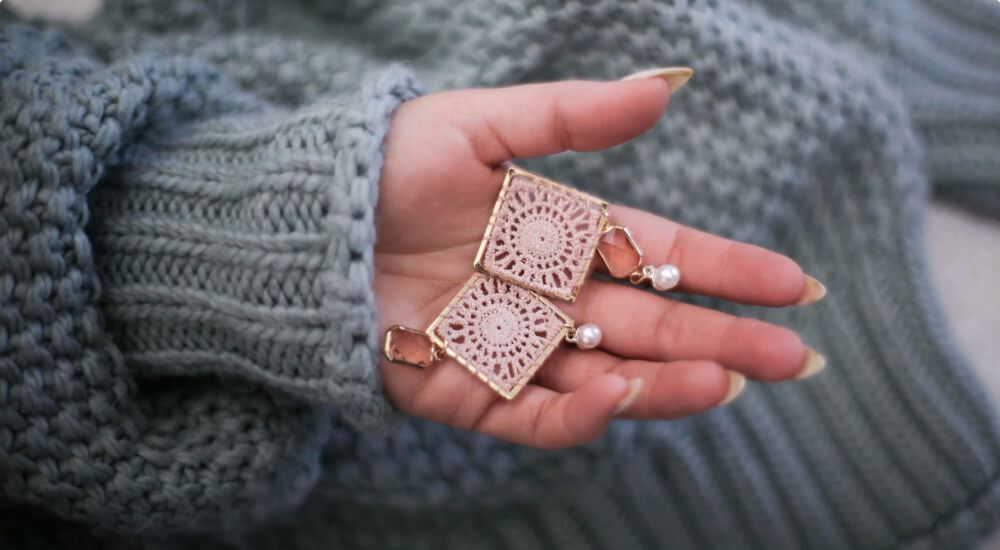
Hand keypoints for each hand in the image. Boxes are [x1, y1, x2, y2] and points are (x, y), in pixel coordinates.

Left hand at [374, 77, 823, 448]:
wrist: (303, 223)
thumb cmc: (387, 165)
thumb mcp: (481, 124)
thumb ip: (571, 116)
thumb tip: (667, 87)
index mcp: (562, 235)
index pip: (660, 256)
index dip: (725, 269)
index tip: (791, 282)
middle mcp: (549, 297)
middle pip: (650, 323)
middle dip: (722, 340)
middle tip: (792, 357)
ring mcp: (512, 348)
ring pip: (605, 374)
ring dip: (665, 381)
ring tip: (725, 381)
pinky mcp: (466, 391)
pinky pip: (531, 412)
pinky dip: (575, 413)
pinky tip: (618, 397)